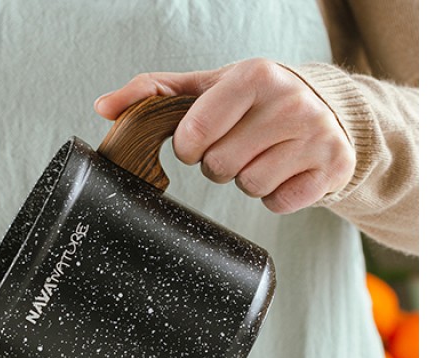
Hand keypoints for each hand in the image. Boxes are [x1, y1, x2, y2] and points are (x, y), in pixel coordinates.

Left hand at [95, 58, 353, 213]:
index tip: (200, 139)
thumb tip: (103, 106)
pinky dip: (276, 195)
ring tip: (261, 156)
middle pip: (220, 166)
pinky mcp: (333, 167)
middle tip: (237, 147)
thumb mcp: (207, 88)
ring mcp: (317, 134)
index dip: (189, 147)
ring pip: (251, 186)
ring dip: (247, 181)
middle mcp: (290, 101)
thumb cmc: (253, 99)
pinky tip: (284, 171)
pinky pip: (280, 203)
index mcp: (254, 75)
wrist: (327, 108)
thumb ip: (154, 93)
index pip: (194, 135)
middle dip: (219, 164)